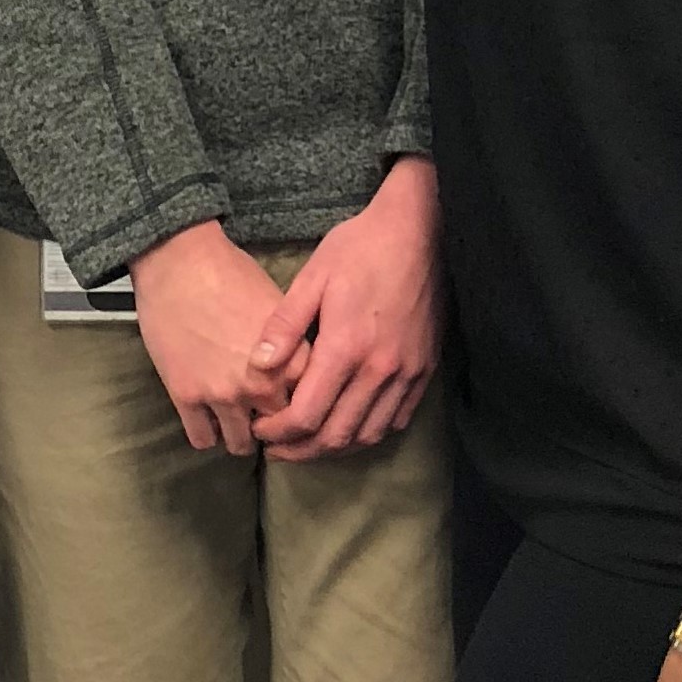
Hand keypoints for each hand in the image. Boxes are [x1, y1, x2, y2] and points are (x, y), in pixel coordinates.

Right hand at [129, 222, 294, 455]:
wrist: (179, 263)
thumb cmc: (232, 275)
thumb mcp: (282, 309)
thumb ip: (297, 348)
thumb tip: (308, 372)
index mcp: (291, 362)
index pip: (312, 407)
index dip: (304, 411)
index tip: (296, 410)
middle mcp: (261, 384)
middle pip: (279, 431)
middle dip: (274, 430)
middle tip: (265, 422)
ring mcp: (222, 393)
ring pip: (240, 445)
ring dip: (240, 436)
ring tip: (236, 424)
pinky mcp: (186, 396)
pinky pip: (202, 439)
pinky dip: (207, 434)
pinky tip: (208, 419)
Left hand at [244, 159, 442, 462]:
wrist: (422, 231)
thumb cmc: (360, 248)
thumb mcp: (312, 278)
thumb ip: (282, 327)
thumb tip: (255, 369)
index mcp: (346, 348)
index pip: (307, 415)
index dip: (278, 433)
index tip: (259, 431)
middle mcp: (380, 369)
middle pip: (337, 435)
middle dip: (301, 450)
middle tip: (276, 450)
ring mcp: (408, 372)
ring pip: (369, 434)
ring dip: (335, 448)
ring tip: (307, 444)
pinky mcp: (426, 369)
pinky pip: (398, 418)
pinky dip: (370, 432)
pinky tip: (349, 426)